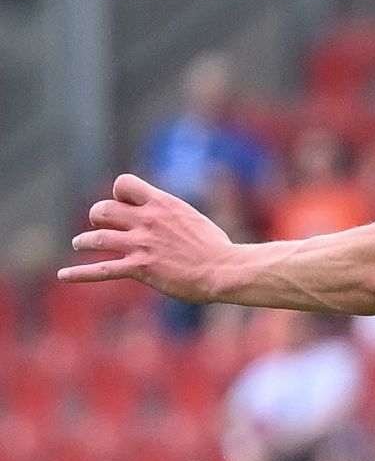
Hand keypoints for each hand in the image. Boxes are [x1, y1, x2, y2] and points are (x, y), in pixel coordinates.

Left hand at [59, 174, 232, 300]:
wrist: (224, 270)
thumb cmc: (215, 247)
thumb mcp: (192, 218)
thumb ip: (169, 214)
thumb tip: (162, 215)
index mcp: (162, 204)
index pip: (123, 184)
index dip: (119, 194)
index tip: (126, 205)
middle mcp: (147, 221)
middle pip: (103, 209)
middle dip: (98, 217)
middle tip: (102, 225)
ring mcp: (141, 245)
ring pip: (97, 238)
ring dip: (84, 241)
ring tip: (81, 243)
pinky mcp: (140, 269)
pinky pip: (101, 270)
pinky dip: (79, 274)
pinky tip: (63, 276)